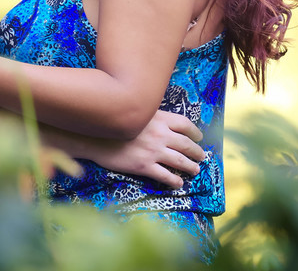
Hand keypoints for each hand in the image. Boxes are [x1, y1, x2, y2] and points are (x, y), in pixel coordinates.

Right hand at [81, 110, 205, 188]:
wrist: (95, 137)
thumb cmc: (115, 123)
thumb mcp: (137, 114)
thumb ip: (153, 118)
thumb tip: (166, 124)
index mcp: (159, 118)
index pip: (185, 124)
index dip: (195, 132)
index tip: (199, 137)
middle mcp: (160, 134)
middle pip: (186, 144)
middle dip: (197, 152)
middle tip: (202, 156)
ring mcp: (153, 151)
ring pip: (180, 161)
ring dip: (190, 166)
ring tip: (195, 170)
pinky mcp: (144, 166)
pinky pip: (165, 175)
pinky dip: (175, 181)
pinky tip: (178, 183)